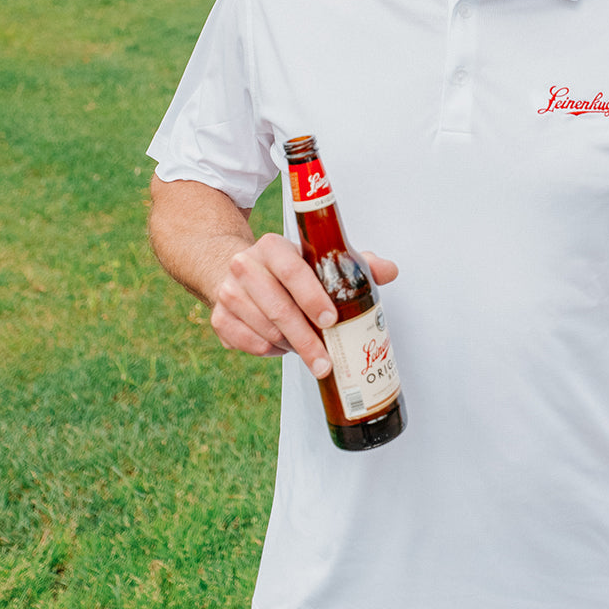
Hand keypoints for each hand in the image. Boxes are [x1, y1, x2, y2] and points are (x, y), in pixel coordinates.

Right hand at [210, 232, 398, 379]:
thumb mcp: (318, 259)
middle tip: (326, 362)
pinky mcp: (218, 318)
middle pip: (278, 308)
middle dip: (306, 340)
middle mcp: (244, 265)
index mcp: (272, 246)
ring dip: (291, 346)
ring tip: (312, 353)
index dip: (312, 297)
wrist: (237, 270)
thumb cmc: (288, 268)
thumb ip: (356, 264)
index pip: (292, 270)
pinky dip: (270, 351)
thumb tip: (390, 271)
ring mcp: (227, 292)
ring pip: (264, 330)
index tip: (330, 320)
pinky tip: (284, 347)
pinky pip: (248, 344)